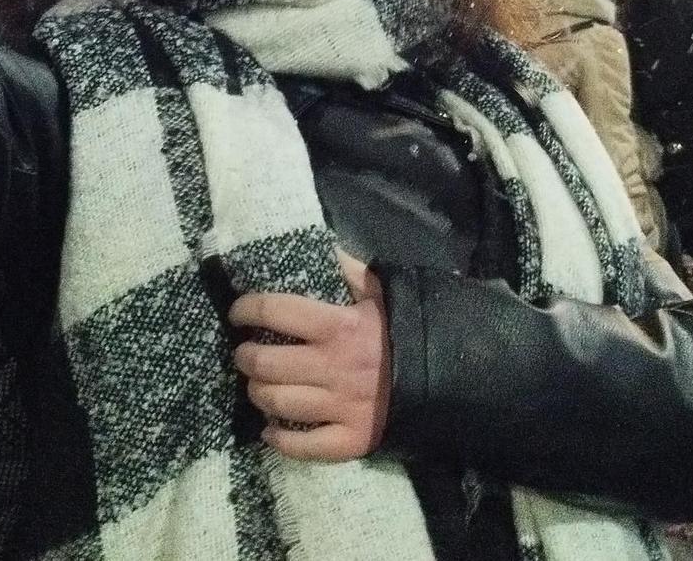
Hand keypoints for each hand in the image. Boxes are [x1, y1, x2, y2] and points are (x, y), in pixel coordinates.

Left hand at [230, 250, 389, 461]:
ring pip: (277, 402)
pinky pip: (303, 446)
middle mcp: (333, 366)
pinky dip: (280, 439)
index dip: (247, 309)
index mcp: (339, 325)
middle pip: (266, 362)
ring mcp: (341, 406)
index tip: (238, 312)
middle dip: (246, 357)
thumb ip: (350, 271)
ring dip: (258, 393)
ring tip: (256, 386)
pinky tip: (271, 430)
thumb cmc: (410, 329)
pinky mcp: (352, 439)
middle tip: (245, 353)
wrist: (454, 375)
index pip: (275, 311)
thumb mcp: (384, 291)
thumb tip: (323, 246)